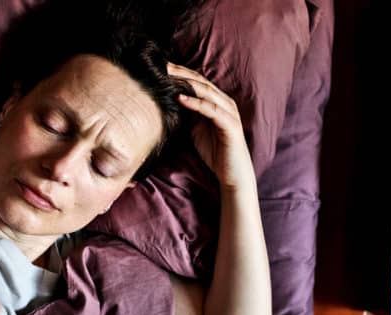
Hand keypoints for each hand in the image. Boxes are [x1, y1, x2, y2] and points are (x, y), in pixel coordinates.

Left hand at [167, 62, 254, 189]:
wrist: (232, 174)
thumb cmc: (214, 152)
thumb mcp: (195, 129)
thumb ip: (187, 114)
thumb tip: (167, 103)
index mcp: (216, 102)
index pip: (196, 81)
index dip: (179, 73)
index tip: (159, 66)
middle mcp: (224, 102)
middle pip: (200, 81)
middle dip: (180, 73)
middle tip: (160, 65)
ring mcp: (229, 112)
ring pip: (206, 92)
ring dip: (186, 83)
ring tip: (168, 76)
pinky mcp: (230, 124)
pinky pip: (211, 110)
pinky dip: (195, 103)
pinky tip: (180, 98)